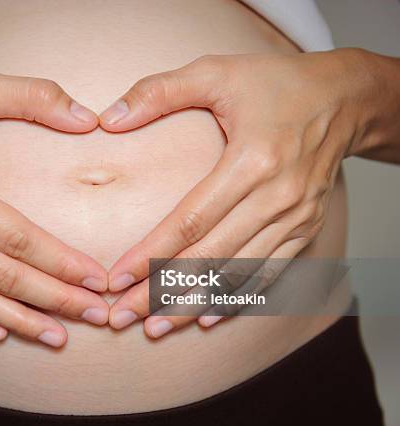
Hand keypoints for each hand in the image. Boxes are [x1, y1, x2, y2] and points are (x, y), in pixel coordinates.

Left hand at [99, 49, 377, 336]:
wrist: (344, 99)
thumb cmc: (276, 84)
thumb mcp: (216, 71)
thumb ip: (159, 91)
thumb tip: (107, 119)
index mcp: (251, 161)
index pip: (190, 221)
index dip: (151, 254)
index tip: (116, 278)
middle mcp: (276, 198)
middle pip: (209, 257)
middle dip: (162, 291)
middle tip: (123, 317)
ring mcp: (295, 218)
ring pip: (237, 275)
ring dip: (194, 304)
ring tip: (156, 328)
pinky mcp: (305, 228)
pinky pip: (269, 274)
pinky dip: (237, 298)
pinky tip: (207, 317)